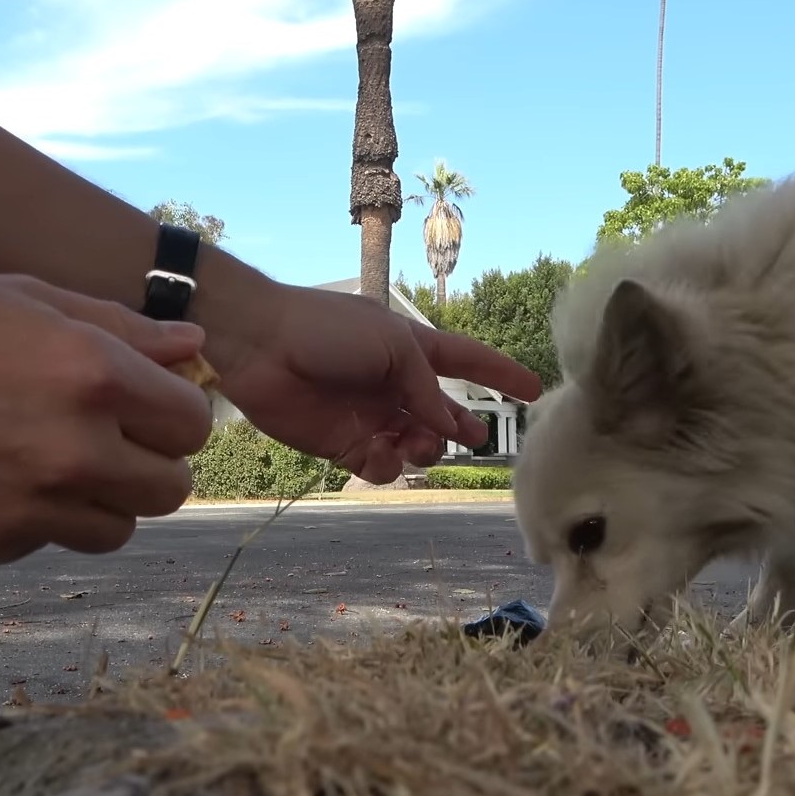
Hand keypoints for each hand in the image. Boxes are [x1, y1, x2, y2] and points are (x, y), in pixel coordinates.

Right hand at [0, 272, 213, 566]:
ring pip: (112, 531)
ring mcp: (22, 510)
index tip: (143, 406)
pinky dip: (24, 520)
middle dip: (146, 464)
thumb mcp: (21, 297)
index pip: (192, 424)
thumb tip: (195, 349)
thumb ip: (119, 328)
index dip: (173, 414)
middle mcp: (68, 450)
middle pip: (168, 489)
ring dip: (94, 501)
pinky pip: (36, 545)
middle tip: (101, 439)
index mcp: (90, 375)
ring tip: (39, 459)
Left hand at [206, 283, 543, 482]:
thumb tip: (448, 424)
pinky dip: (386, 465)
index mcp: (411, 349)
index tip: (534, 389)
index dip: (501, 372)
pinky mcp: (343, 444)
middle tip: (470, 439)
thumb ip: (427, 386)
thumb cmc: (327, 329)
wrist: (260, 345)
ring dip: (425, 449)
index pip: (468, 359)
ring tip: (417, 444)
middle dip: (461, 428)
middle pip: (444, 414)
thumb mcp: (393, 345)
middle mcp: (395, 384)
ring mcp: (371, 415)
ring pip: (417, 446)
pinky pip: (380, 465)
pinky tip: (377, 453)